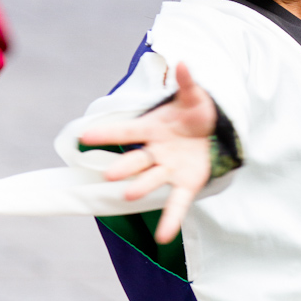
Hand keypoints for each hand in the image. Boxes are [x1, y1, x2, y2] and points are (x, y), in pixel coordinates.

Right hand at [80, 62, 216, 243]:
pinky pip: (177, 204)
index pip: (126, 130)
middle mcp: (156, 152)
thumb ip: (187, 82)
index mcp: (153, 128)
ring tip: (129, 194)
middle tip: (109, 174)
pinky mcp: (186, 184)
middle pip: (136, 159)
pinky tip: (163, 238)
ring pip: (151, 180)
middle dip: (123, 167)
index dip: (106, 133)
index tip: (83, 136)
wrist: (216, 132)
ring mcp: (169, 169)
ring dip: (140, 187)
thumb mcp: (195, 97)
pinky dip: (171, 220)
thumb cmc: (197, 113)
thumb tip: (184, 62)